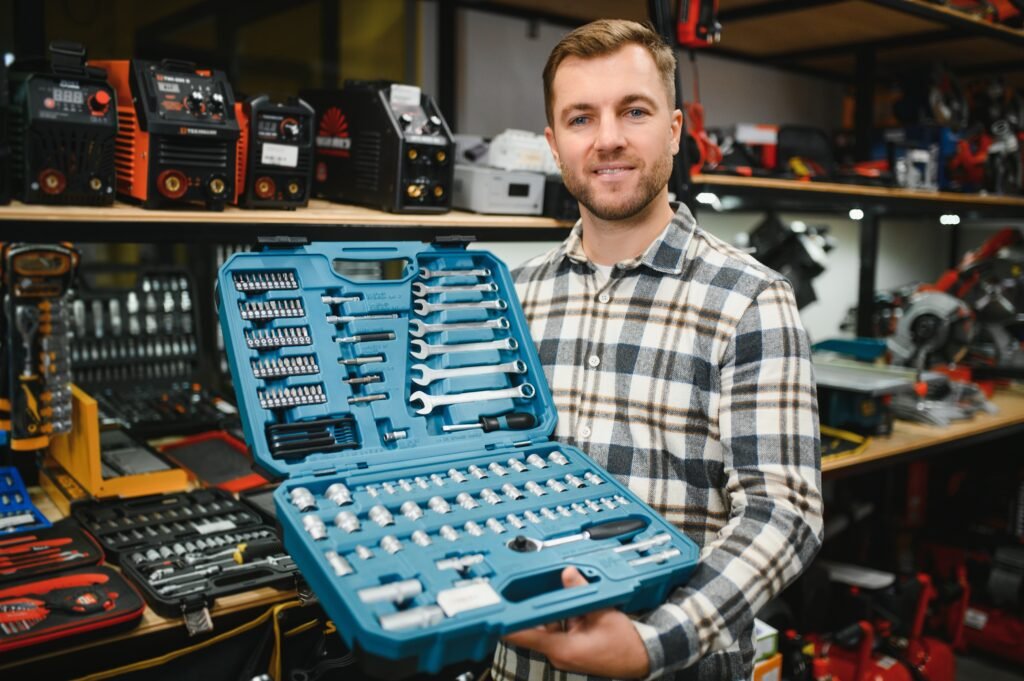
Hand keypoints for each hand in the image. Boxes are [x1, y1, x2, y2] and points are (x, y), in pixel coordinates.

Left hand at [502, 566, 650, 677]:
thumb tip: (568, 574)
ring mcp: (564, 654)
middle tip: (525, 589)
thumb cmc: (624, 644)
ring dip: (550, 612)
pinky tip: (571, 606)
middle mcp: (559, 654)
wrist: (640, 659)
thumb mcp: (603, 613)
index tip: (494, 616)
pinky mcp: (569, 651)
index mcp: (564, 649)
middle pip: (535, 628)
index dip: (509, 625)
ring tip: (559, 593)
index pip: (528, 636)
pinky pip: (557, 631)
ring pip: (546, 628)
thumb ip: (582, 592)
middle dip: (533, 609)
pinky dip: (560, 618)